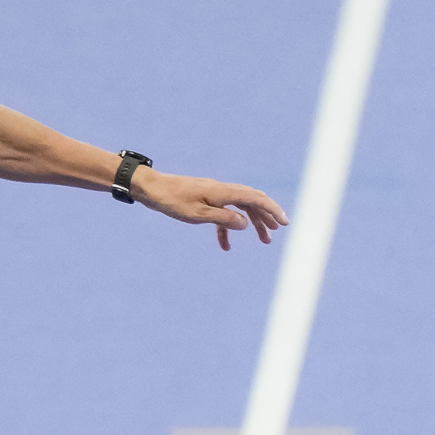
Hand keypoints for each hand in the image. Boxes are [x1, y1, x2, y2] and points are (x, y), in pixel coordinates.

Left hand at [130, 167, 288, 250]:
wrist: (151, 189)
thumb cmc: (171, 201)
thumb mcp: (197, 214)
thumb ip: (223, 218)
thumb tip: (246, 223)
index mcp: (223, 192)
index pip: (255, 199)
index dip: (272, 210)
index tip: (284, 222)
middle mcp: (222, 190)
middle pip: (251, 202)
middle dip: (266, 217)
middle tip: (276, 233)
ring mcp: (214, 194)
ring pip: (240, 207)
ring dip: (252, 223)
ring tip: (263, 240)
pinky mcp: (205, 200)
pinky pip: (222, 213)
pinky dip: (227, 228)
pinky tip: (225, 245)